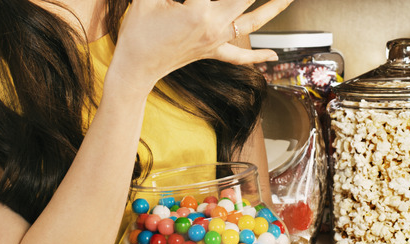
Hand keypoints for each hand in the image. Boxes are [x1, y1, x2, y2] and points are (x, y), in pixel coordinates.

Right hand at [105, 0, 293, 95]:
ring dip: (273, 8)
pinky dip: (258, 57)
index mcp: (199, 11)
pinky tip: (274, 55)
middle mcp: (214, 26)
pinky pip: (240, 57)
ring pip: (252, 22)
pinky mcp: (212, 51)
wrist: (136, 68)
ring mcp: (216, 41)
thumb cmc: (138, 32)